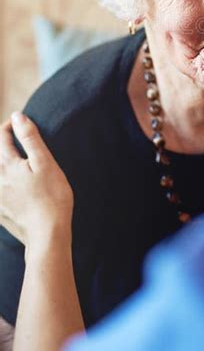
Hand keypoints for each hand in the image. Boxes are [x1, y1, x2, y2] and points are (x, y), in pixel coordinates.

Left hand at [0, 113, 72, 249]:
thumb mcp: (45, 162)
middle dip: (3, 143)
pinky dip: (3, 184)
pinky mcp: (0, 211)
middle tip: (14, 136)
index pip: (2, 136)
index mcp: (7, 164)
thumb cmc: (52, 196)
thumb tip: (17, 116)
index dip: (10, 125)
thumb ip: (30, 137)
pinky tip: (11, 187)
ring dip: (3, 162)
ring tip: (13, 160)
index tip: (20, 121)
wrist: (47, 234)